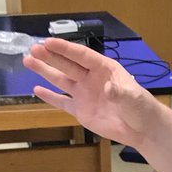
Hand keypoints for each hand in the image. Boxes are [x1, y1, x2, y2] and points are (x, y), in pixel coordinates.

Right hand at [23, 37, 160, 147]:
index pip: (81, 56)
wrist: (142, 129)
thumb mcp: (132, 98)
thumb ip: (119, 92)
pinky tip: (37, 89)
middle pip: (67, 65)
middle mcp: (91, 78)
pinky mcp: (81, 110)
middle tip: (33, 49)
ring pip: (61, 79)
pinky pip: (63, 102)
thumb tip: (108, 89)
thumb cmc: (141, 108)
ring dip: (45, 71)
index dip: (65, 49)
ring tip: (28, 61)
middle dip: (50, 57)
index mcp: (104, 69)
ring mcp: (85, 93)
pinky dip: (50, 96)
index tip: (48, 42)